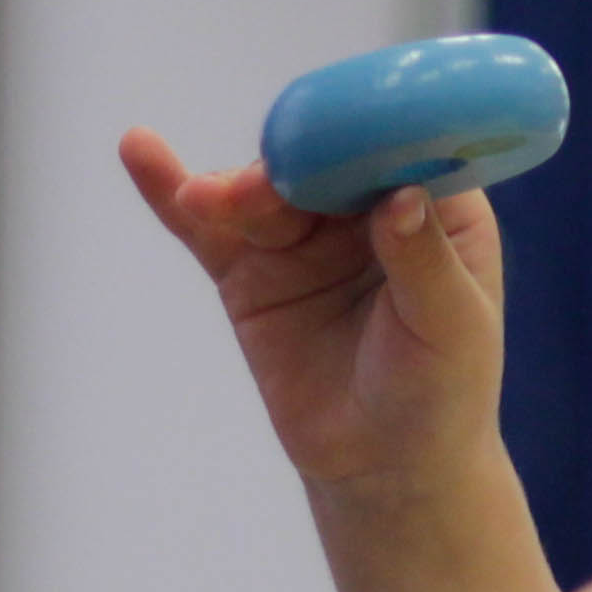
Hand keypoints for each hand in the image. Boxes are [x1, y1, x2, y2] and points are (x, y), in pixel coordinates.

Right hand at [121, 128, 505, 494]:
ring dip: (235, 190)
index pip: (402, 145)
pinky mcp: (252, 272)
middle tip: (259, 190)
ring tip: (208, 203)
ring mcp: (304, 238)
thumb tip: (401, 196)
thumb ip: (424, 261)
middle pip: (320, 161)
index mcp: (436, 204)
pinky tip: (140, 151)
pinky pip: (211, 227)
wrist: (383, 467)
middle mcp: (365, 206)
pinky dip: (172, 191)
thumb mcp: (451, 326)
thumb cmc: (442, 390)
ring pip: (264, 192)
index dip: (367, 129)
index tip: (330, 123)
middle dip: (287, 167)